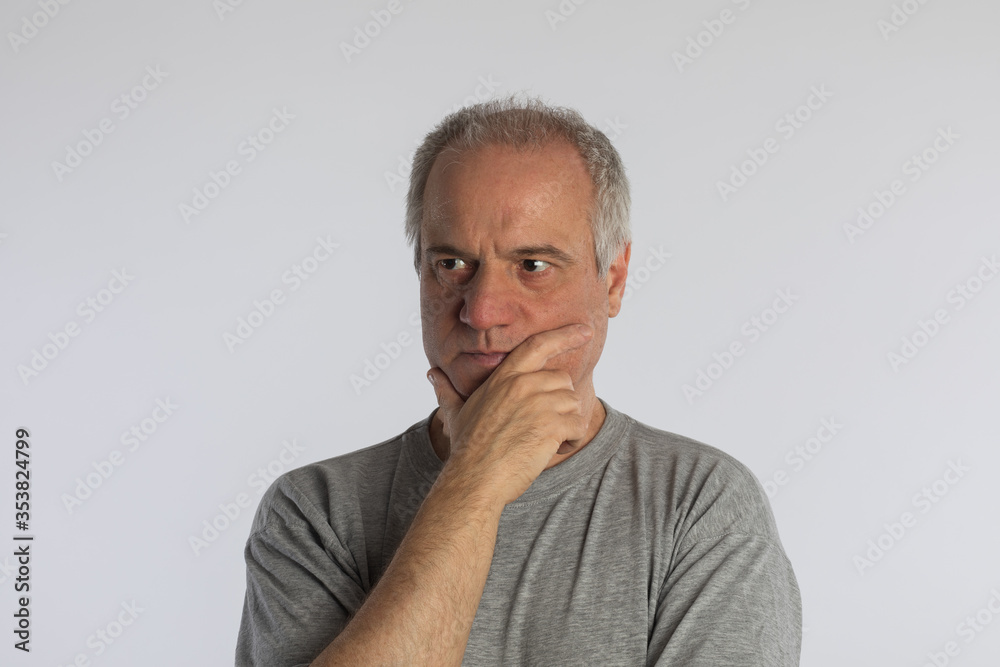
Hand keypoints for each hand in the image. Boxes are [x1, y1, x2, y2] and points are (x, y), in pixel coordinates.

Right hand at [426, 323, 593, 506]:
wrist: (474, 480)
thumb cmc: (466, 449)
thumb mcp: (454, 413)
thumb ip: (447, 390)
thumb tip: (432, 374)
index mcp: (503, 378)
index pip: (538, 345)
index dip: (564, 335)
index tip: (585, 331)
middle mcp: (522, 386)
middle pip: (562, 379)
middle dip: (560, 402)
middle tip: (543, 425)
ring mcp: (538, 405)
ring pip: (573, 403)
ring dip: (566, 423)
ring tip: (546, 441)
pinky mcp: (551, 427)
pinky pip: (578, 426)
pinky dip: (572, 440)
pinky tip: (553, 450)